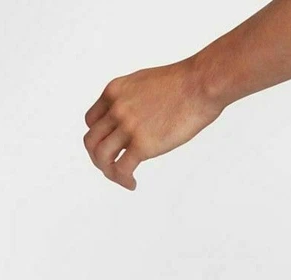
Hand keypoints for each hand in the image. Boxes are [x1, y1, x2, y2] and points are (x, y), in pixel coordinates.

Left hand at [84, 61, 222, 190]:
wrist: (198, 85)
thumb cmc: (183, 84)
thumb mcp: (146, 84)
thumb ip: (135, 100)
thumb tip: (141, 115)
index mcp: (114, 92)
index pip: (91, 121)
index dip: (99, 137)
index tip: (113, 147)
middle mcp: (116, 109)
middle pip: (91, 141)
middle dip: (99, 158)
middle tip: (113, 168)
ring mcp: (128, 127)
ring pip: (101, 157)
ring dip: (109, 172)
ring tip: (123, 179)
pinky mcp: (143, 144)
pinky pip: (121, 169)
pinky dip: (123, 180)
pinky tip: (132, 184)